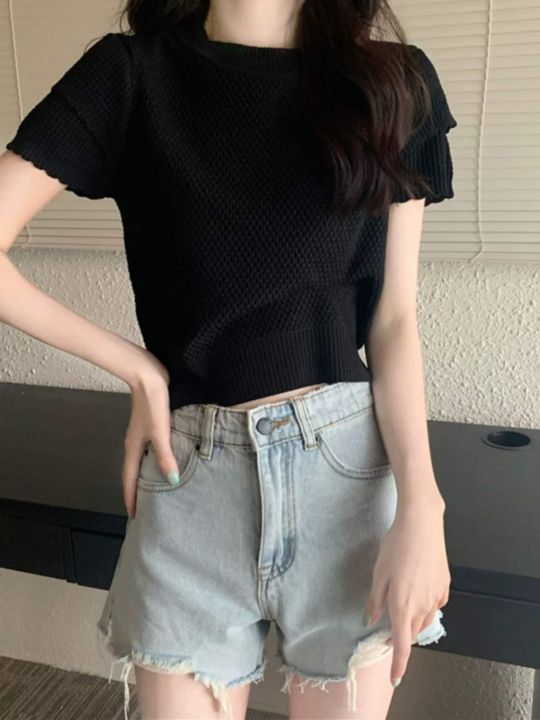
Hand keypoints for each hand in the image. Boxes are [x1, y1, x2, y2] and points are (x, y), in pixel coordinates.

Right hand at [122, 358, 178, 517]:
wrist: (147, 374)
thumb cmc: (152, 401)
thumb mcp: (160, 431)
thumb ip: (165, 456)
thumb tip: (172, 481)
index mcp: (134, 447)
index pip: (130, 479)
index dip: (132, 498)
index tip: (134, 516)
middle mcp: (135, 442)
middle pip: (134, 472)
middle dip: (137, 490)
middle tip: (144, 507)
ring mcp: (142, 433)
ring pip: (142, 460)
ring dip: (146, 475)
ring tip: (154, 489)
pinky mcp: (150, 423)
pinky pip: (150, 449)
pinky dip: (154, 460)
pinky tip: (164, 460)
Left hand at [364, 499, 449, 686]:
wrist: (421, 524)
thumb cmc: (396, 547)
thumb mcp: (378, 574)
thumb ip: (375, 601)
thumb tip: (371, 620)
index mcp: (403, 606)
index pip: (402, 645)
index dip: (398, 664)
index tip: (395, 678)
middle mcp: (423, 606)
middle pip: (412, 632)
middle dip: (400, 636)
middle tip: (386, 630)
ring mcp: (436, 596)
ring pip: (424, 619)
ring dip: (412, 621)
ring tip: (400, 607)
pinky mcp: (445, 585)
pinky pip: (434, 605)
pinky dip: (424, 606)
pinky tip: (416, 591)